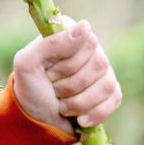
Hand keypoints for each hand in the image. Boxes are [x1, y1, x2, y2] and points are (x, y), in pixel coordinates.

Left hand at [11, 18, 121, 135]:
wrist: (36, 119)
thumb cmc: (29, 87)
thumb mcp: (28, 63)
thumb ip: (51, 43)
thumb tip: (85, 25)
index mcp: (67, 34)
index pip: (87, 41)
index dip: (67, 64)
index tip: (48, 73)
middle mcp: (88, 48)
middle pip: (99, 64)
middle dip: (70, 86)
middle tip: (53, 90)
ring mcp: (102, 70)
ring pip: (107, 84)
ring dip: (80, 102)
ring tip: (62, 105)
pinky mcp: (110, 91)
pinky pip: (115, 99)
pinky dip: (95, 113)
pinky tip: (80, 119)